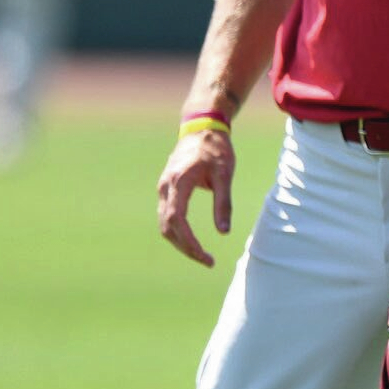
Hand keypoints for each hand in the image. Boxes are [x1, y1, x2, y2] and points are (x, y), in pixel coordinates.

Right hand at [156, 127, 234, 266]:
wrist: (201, 128)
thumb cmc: (216, 149)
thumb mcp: (225, 175)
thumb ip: (223, 203)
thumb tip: (224, 232)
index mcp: (179, 181)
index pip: (178, 220)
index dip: (189, 242)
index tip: (205, 256)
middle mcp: (166, 186)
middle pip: (168, 227)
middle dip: (186, 247)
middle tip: (208, 261)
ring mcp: (163, 188)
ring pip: (165, 224)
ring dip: (180, 242)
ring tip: (202, 255)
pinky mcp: (166, 189)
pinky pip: (167, 216)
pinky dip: (177, 232)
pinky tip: (192, 241)